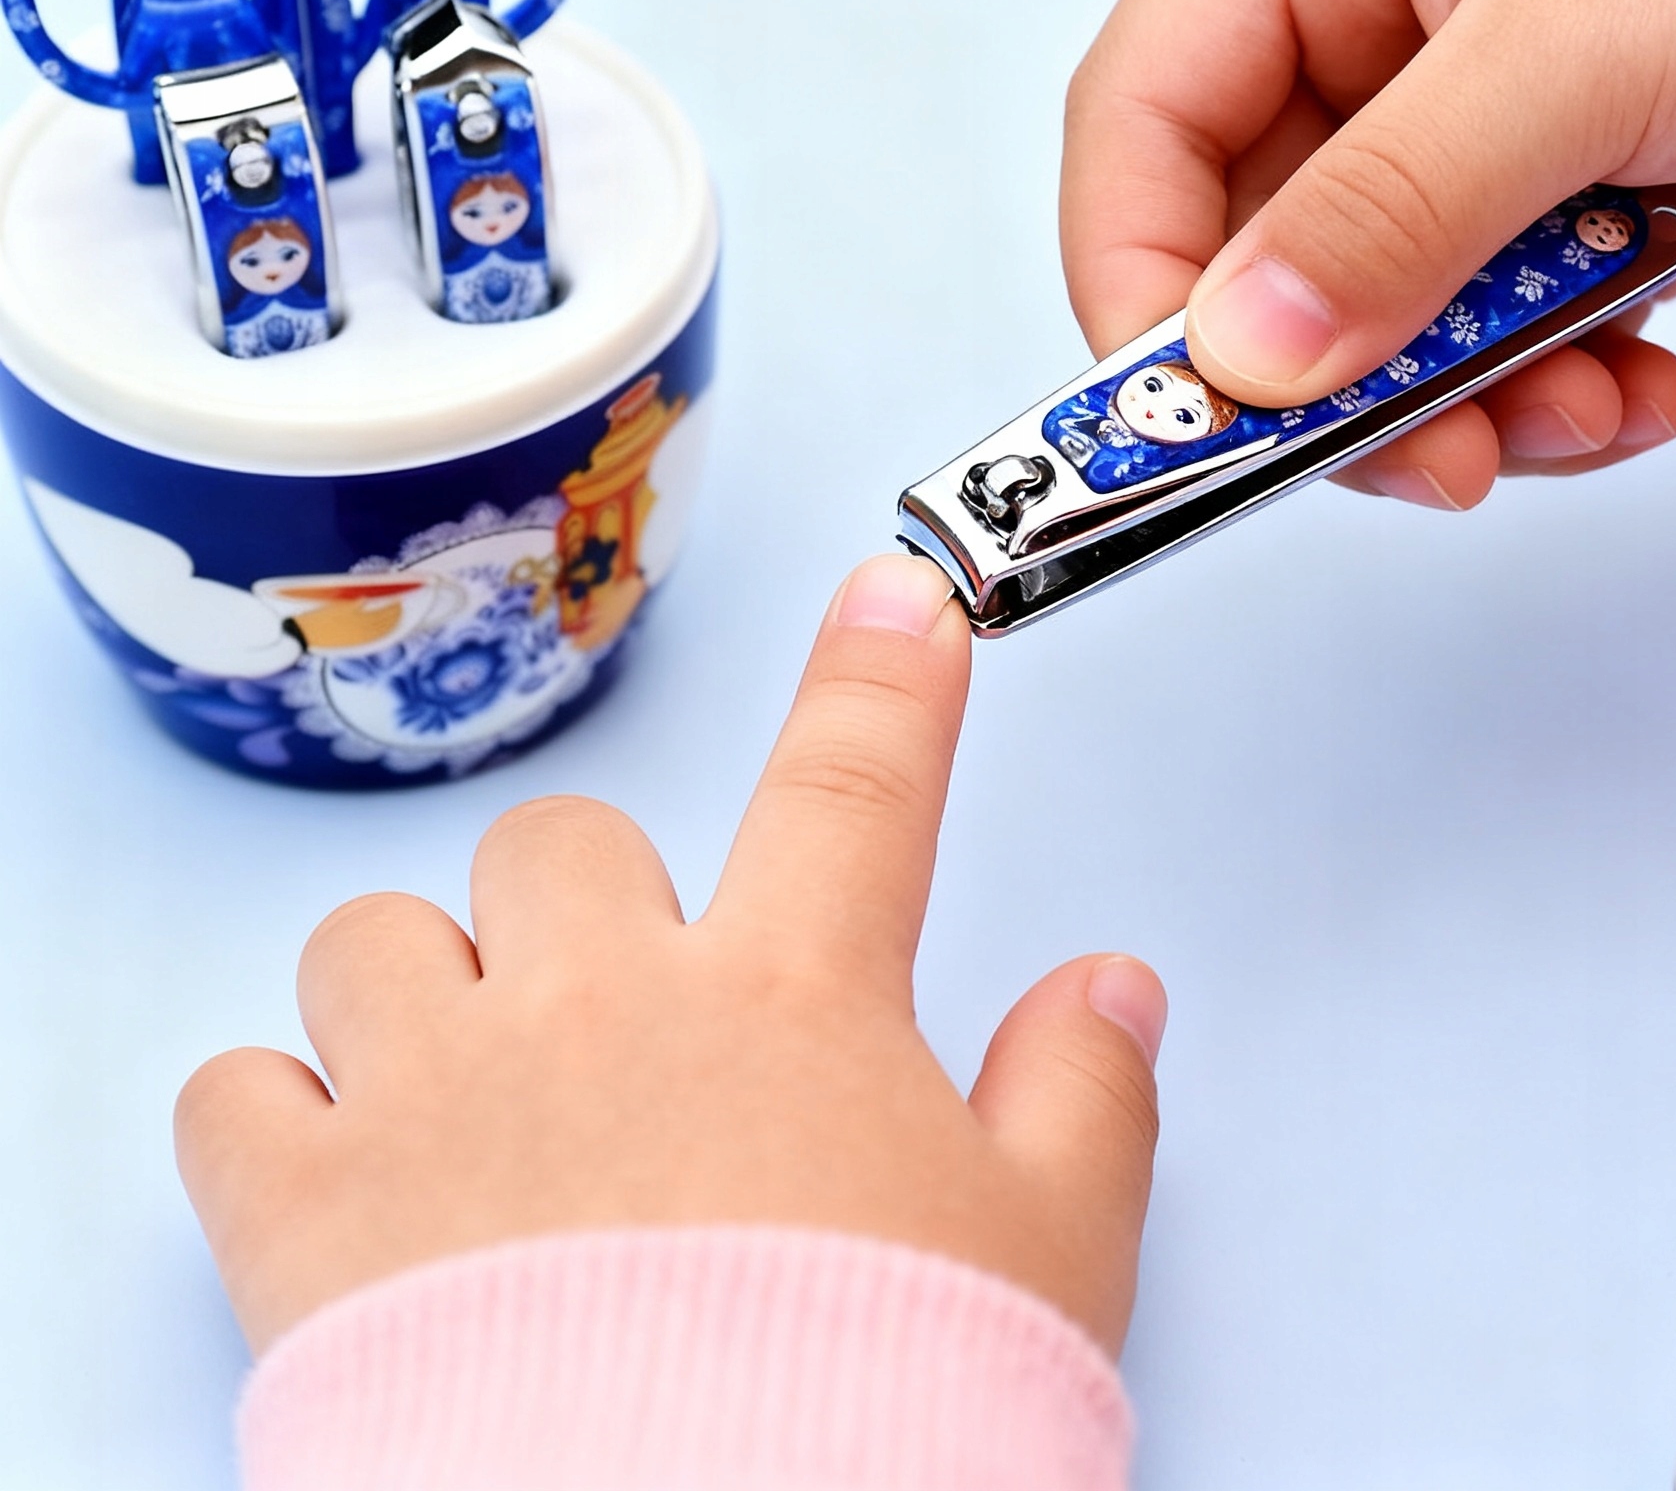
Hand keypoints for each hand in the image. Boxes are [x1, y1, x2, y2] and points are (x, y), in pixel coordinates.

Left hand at [174, 555, 1166, 1357]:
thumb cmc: (886, 1425)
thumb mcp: (1048, 1259)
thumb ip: (1083, 1096)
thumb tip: (1112, 987)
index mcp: (789, 1002)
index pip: (855, 784)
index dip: (888, 679)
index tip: (897, 599)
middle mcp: (602, 1010)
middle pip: (564, 843)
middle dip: (593, 907)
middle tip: (632, 1019)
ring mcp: (439, 1101)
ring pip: (377, 937)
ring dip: (422, 992)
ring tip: (474, 1094)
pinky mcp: (302, 1223)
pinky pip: (232, 1095)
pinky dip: (276, 1121)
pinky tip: (341, 1179)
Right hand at [1063, 0, 1675, 507]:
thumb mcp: (1580, 44)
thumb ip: (1391, 210)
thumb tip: (1237, 358)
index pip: (1144, 113)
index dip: (1136, 272)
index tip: (1194, 413)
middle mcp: (1362, 22)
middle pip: (1250, 246)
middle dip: (1336, 375)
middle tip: (1431, 464)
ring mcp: (1454, 126)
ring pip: (1366, 321)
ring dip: (1462, 403)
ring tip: (1587, 409)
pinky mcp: (1537, 209)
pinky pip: (1475, 345)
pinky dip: (1547, 394)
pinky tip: (1644, 381)